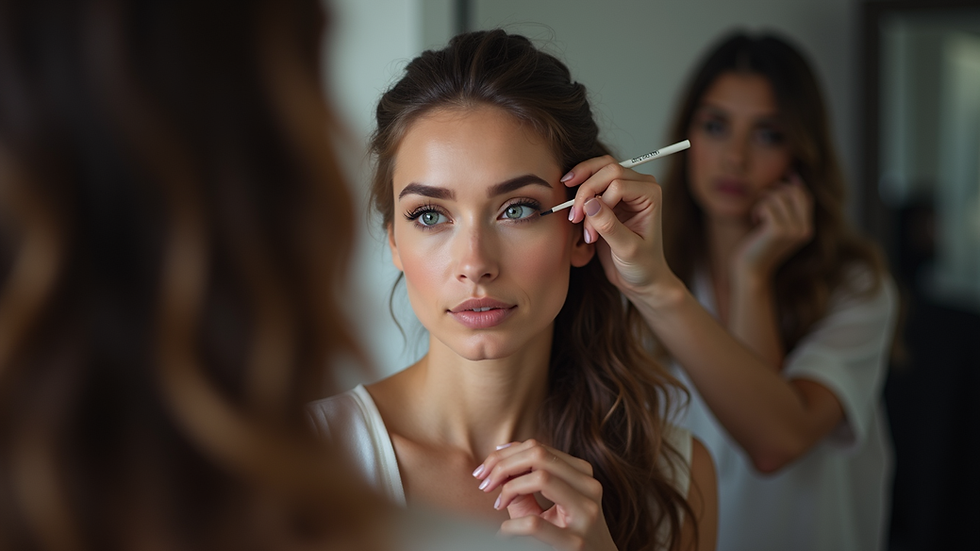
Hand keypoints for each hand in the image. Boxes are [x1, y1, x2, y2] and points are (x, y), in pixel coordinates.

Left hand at [473, 439, 617, 550]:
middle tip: (484, 483)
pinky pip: (534, 524)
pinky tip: (504, 533)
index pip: (538, 448)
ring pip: (541, 478)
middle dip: (503, 465)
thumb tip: (497, 460)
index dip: (505, 454)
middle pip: (538, 455)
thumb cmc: (565, 534)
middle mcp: (589, 488)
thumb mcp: (546, 505)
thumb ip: (525, 482)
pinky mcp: (575, 543)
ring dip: (509, 488)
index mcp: (582, 474)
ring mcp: (586, 514)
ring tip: (497, 503)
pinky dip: (510, 526)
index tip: (485, 470)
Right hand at [559, 156, 672, 297]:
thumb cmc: (642, 265)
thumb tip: (590, 203)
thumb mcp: (627, 250)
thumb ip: (609, 226)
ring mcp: (624, 187)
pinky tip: (577, 215)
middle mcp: (639, 185)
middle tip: (574, 218)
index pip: (617, 183)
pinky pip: (589, 181)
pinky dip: (578, 194)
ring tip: (574, 216)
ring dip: (580, 190)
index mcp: (650, 194)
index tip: (590, 231)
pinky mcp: (609, 194)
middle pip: (605, 169)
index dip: (597, 202)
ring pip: (596, 169)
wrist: (641, 277)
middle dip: (585, 192)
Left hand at [733, 174, 812, 280]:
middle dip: (777, 190)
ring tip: (757, 212)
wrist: (751, 269)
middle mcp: (804, 230)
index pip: (806, 198)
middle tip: (762, 197)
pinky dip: (758, 208)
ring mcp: (792, 231)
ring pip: (779, 197)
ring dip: (764, 200)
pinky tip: (755, 220)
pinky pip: (768, 205)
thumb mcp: (777, 228)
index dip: (796, 184)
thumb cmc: (760, 246)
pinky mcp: (777, 231)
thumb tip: (791, 180)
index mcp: (807, 229)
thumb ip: (786, 210)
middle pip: (795, 194)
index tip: (786, 174)